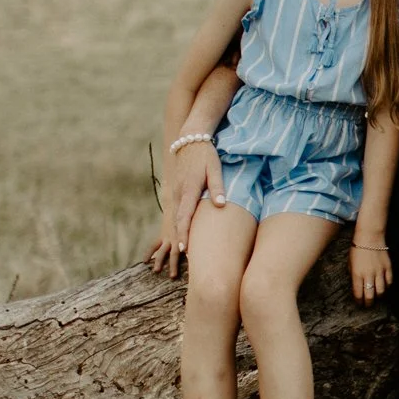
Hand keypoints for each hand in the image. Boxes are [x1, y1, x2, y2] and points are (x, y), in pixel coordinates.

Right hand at [147, 141, 225, 276]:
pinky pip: (176, 211)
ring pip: (176, 217)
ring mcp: (175, 192)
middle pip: (178, 221)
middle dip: (180, 239)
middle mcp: (179, 193)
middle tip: (183, 258)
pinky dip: (178, 224)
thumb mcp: (214, 168)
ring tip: (182, 252)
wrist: (189, 140)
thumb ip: (217, 186)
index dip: (184, 234)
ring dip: (178, 233)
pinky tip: (183, 234)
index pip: (185, 217)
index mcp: (189, 190)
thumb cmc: (205, 155)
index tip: (184, 250)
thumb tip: (222, 204)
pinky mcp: (176, 191)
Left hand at [350, 240, 391, 304]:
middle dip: (368, 303)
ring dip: (378, 296)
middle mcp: (368, 275)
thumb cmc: (357, 249)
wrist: (370, 237)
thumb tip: (356, 285)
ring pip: (381, 291)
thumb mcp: (350, 263)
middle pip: (370, 295)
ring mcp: (379, 271)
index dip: (359, 301)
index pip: (358, 293)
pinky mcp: (388, 267)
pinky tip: (384, 287)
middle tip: (368, 305)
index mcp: (357, 274)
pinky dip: (387, 286)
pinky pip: (389, 281)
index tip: (359, 303)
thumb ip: (353, 275)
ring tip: (377, 297)